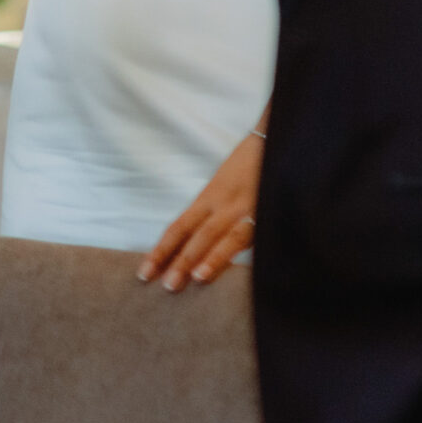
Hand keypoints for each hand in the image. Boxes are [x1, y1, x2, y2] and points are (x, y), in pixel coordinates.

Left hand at [139, 131, 259, 289]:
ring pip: (226, 236)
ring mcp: (249, 207)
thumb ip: (212, 211)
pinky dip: (249, 250)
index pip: (179, 227)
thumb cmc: (249, 162)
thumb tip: (196, 242)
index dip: (162, 250)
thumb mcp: (224, 185)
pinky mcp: (271, 209)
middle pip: (197, 235)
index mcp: (209, 197)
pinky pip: (259, 232)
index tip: (146, 271)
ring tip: (196, 278)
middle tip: (165, 286)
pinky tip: (245, 268)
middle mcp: (224, 204)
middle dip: (180, 260)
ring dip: (211, 258)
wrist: (275, 137)